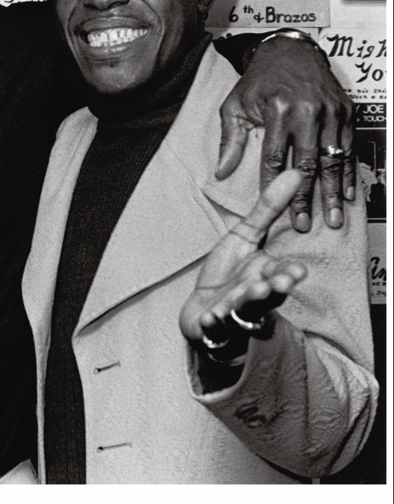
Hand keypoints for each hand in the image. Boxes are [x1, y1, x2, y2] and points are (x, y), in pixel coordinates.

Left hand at [180, 169, 308, 352]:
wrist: (206, 313)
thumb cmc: (230, 274)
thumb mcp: (245, 237)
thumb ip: (268, 209)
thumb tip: (294, 173)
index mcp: (265, 276)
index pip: (281, 274)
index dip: (287, 273)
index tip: (296, 271)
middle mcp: (253, 299)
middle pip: (266, 296)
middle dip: (271, 291)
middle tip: (273, 285)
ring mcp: (234, 316)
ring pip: (243, 311)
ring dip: (245, 304)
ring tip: (248, 294)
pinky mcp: (213, 330)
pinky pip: (215, 330)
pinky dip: (214, 325)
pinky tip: (210, 318)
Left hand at [216, 34, 354, 231]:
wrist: (290, 51)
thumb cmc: (258, 81)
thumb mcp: (234, 105)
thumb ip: (230, 140)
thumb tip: (220, 173)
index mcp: (277, 109)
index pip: (274, 156)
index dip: (273, 185)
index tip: (272, 210)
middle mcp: (307, 110)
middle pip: (307, 163)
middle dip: (305, 197)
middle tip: (305, 224)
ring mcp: (331, 111)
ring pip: (332, 160)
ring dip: (331, 192)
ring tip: (331, 218)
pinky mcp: (347, 111)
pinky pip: (349, 148)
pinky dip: (348, 173)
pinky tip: (346, 194)